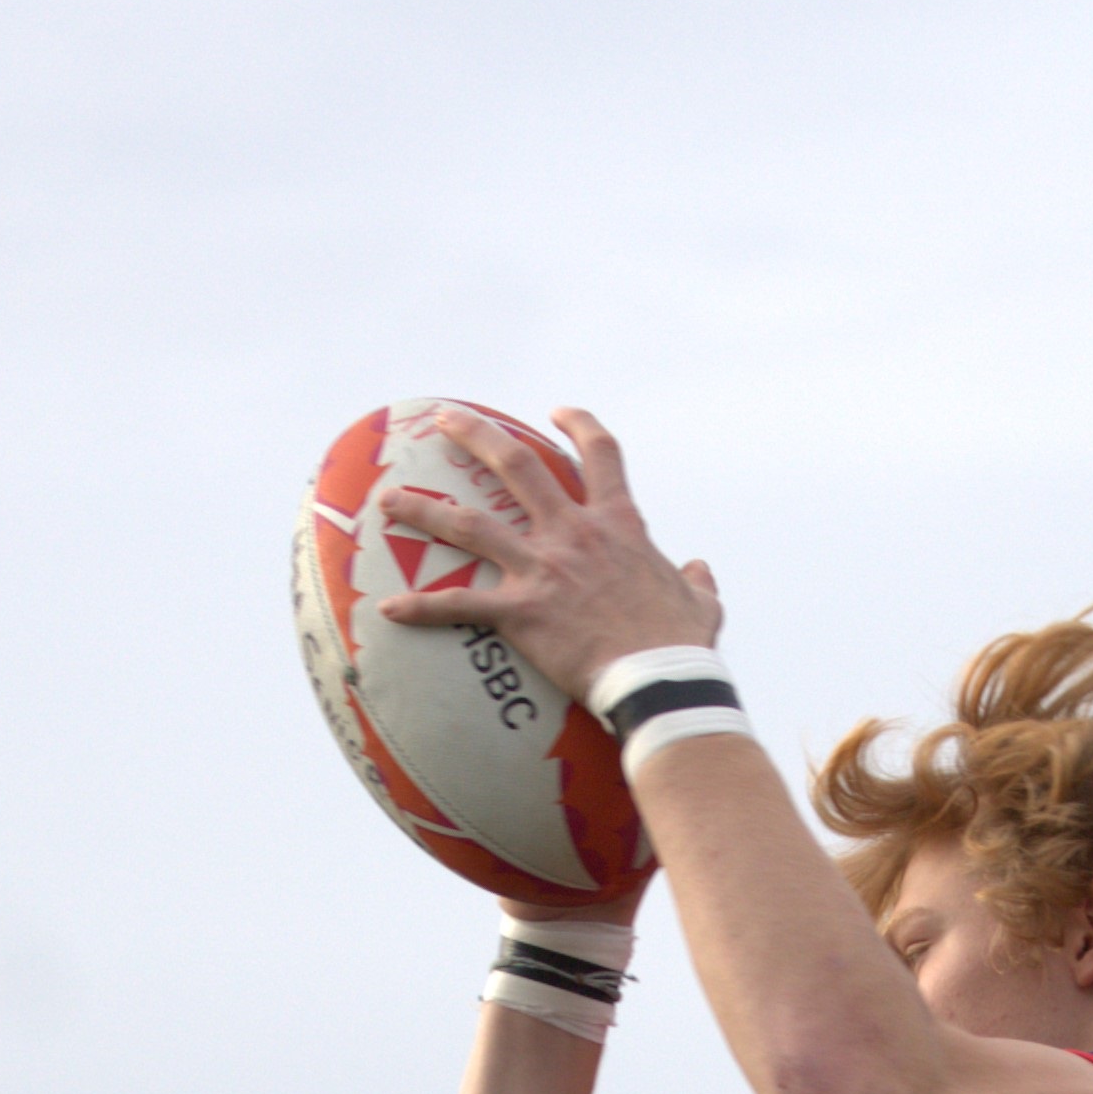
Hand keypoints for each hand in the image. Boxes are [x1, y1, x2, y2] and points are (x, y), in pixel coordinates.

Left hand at [374, 405, 723, 704]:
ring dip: (424, 508)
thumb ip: (696, 580)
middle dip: (475, 435)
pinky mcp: (522, 612)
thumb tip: (698, 567)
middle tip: (443, 419)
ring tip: (389, 499)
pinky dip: (422, 609)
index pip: (600, 455)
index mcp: (618, 525)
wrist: (663, 681)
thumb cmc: (684, 648)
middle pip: (516, 465)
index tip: (555, 412)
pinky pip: (460, 606)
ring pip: (470, 524)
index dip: (577, 426)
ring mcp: (543, 569)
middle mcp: (573, 534)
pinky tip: (389, 610)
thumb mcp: (703, 605)